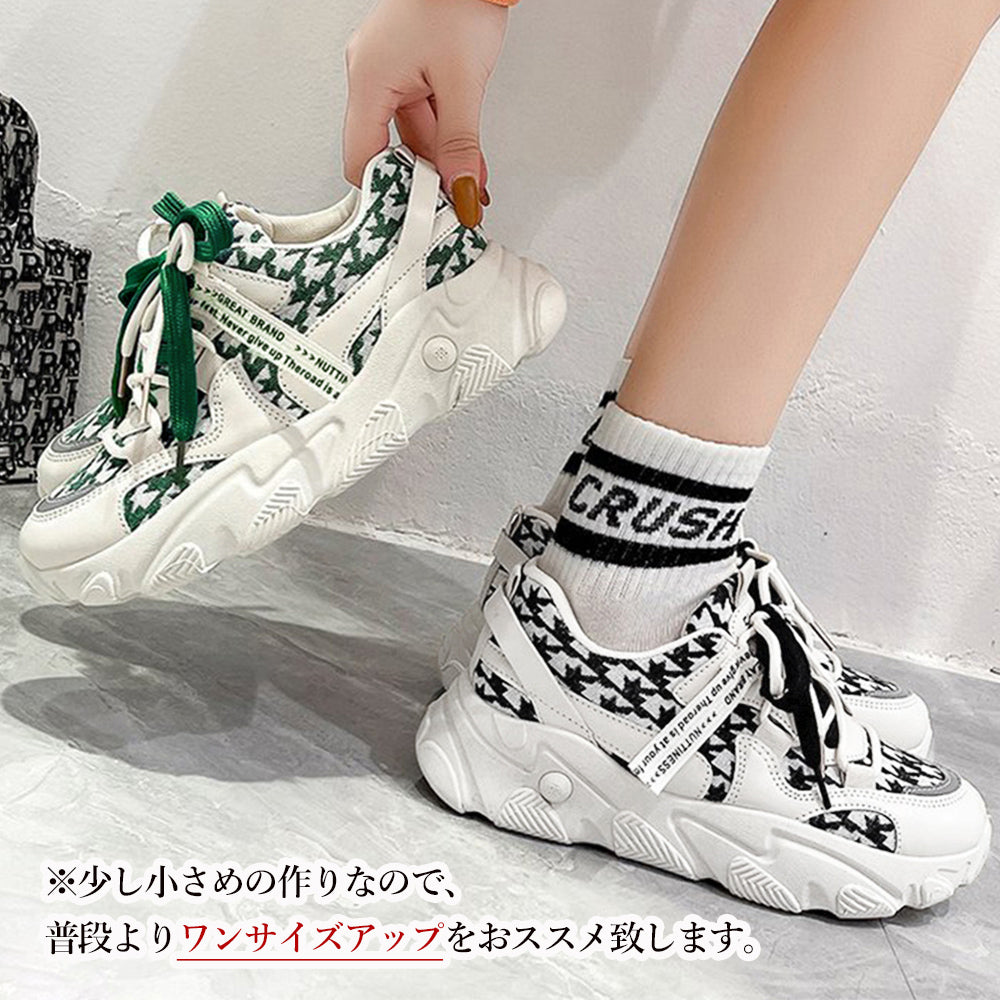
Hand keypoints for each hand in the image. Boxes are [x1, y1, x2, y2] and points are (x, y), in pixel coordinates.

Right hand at [343, 0, 506, 226]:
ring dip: (439, 158)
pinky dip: (443, 136)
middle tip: (450, 200)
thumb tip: (460, 187)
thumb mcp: (464, 82)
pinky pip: (421, 113)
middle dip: (423, 176)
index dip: (386, 190)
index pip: (361, 157)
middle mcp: (371, 74)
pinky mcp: (408, 66)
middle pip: (388, 148)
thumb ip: (461, 143)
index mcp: (369, 78)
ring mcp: (389, 70)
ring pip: (410, 133)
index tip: (415, 211)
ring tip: (468, 180)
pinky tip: (465, 155)